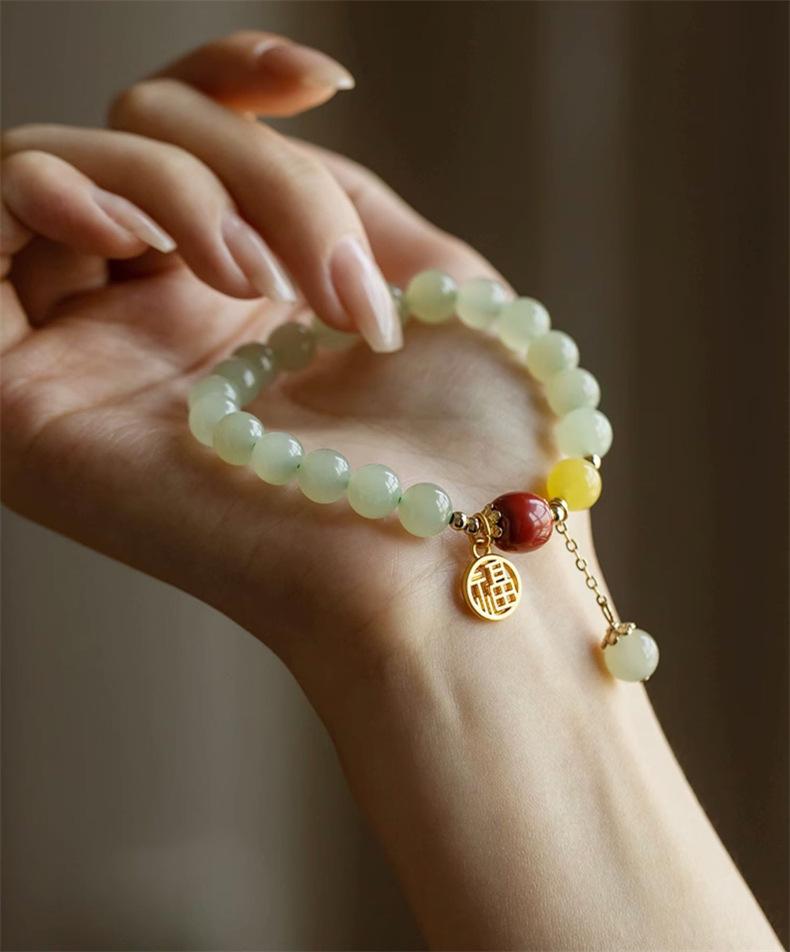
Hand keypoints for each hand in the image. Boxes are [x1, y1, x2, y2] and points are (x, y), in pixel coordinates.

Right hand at [1, 31, 587, 685]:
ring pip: (61, 173)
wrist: (443, 552)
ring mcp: (86, 358)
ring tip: (253, 280)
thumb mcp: (418, 270)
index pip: (187, 137)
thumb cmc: (461, 434)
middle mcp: (153, 318)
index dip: (233, 79)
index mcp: (238, 295)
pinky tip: (124, 233)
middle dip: (254, 175)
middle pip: (140, 143)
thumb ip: (323, 187)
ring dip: (164, 186)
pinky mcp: (19, 407)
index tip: (323, 83)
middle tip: (328, 286)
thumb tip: (252, 121)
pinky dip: (35, 194)